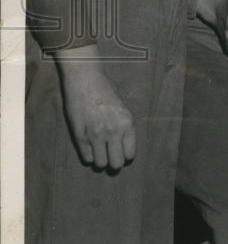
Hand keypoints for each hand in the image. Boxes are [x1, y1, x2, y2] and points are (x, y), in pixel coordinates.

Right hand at [56, 47, 135, 169]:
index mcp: (127, 123)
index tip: (120, 150)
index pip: (130, 155)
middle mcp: (113, 131)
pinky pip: (87, 158)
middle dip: (114, 161)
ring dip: (100, 159)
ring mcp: (96, 135)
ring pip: (101, 164)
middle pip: (116, 163)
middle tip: (110, 154)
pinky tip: (89, 146)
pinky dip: (89, 155)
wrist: (85, 79)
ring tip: (99, 150)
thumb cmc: (105, 90)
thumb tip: (123, 147)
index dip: (125, 154)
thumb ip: (124, 127)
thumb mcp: (122, 108)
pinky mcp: (80, 136)